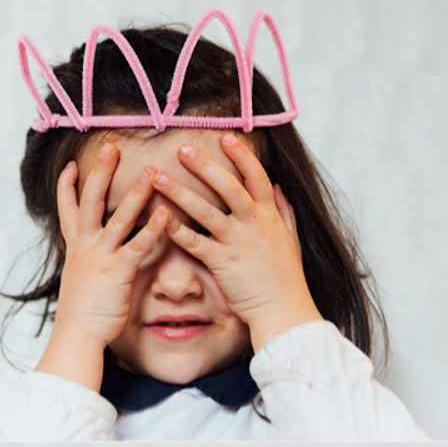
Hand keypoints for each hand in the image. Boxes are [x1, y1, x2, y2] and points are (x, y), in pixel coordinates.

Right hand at [38, 145, 170, 388]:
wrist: (77, 333)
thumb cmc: (83, 311)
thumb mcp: (82, 279)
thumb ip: (91, 262)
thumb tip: (100, 257)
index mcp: (75, 246)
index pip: (67, 208)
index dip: (68, 186)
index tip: (72, 165)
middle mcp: (85, 245)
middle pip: (91, 200)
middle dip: (100, 171)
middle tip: (111, 146)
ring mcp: (101, 255)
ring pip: (118, 216)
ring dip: (135, 192)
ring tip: (150, 172)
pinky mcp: (119, 270)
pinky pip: (138, 244)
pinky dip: (153, 229)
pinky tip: (167, 215)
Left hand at [152, 135, 321, 349]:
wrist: (284, 310)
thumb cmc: (287, 278)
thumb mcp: (291, 239)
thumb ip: (284, 210)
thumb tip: (279, 186)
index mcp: (270, 216)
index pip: (257, 177)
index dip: (242, 156)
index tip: (227, 136)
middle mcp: (254, 225)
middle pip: (229, 187)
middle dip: (205, 166)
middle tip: (182, 148)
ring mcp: (237, 243)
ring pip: (206, 211)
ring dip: (179, 192)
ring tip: (156, 176)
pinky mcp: (222, 263)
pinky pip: (195, 243)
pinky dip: (176, 230)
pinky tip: (158, 218)